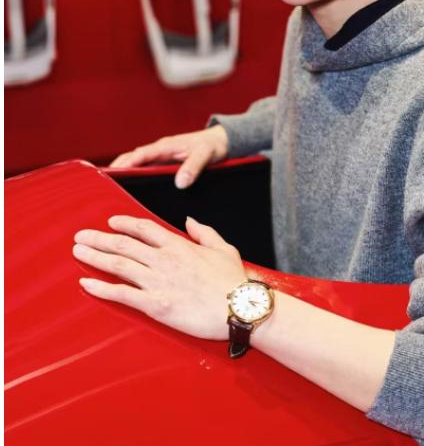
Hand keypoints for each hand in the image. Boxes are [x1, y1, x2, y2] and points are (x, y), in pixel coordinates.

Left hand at [73, 215, 246, 339]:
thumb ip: (204, 232)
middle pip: (124, 244)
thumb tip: (189, 220)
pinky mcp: (155, 305)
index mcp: (179, 245)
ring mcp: (158, 282)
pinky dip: (101, 288)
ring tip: (77, 251)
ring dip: (94, 257)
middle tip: (80, 236)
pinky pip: (122, 294)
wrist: (239, 308)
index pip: (144, 228)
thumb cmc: (234, 281)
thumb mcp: (224, 248)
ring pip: (118, 265)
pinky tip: (86, 283)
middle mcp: (164, 260)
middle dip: (99, 238)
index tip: (109, 222)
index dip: (123, 224)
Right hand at [109, 125, 228, 188]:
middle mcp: (159, 151)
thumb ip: (193, 167)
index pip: (139, 155)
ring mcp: (160, 158)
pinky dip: (134, 178)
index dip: (124, 165)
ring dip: (123, 175)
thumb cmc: (212, 146)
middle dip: (115, 171)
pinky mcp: (164, 164)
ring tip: (108, 193)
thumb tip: (180, 183)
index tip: (110, 176)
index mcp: (165, 147)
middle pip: (131, 160)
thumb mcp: (205, 155)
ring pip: (136, 166)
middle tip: (99, 188)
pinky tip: (129, 193)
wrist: (221, 141)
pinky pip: (144, 170)